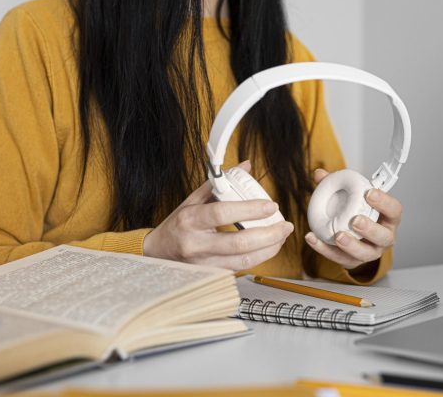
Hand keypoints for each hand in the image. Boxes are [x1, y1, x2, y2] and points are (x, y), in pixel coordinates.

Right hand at [143, 161, 294, 270]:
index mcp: (189, 220)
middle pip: (238, 244)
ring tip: (282, 236)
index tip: (271, 206)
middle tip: (285, 225)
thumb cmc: (178, 224)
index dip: (249, 210)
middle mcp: (195, 244)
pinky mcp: (211, 275)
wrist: (157, 253)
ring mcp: (203, 263)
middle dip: (268, 235)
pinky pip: (240, 268)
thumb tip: (246, 167)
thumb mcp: (192, 200)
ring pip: (243, 261)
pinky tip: (268, 247)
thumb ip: (220, 184)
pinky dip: (258, 258)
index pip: (222, 214)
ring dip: (268, 249)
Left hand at [304, 168, 401, 269]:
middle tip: (356, 221)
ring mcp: (370, 251)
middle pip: (384, 237)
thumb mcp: (352, 196)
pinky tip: (313, 239)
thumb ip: (337, 183)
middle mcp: (384, 237)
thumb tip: (319, 174)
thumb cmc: (357, 211)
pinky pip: (340, 258)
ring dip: (352, 245)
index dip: (384, 202)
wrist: (352, 233)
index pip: (394, 210)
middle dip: (370, 229)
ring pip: (365, 253)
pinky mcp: (353, 261)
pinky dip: (325, 249)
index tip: (369, 193)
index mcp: (388, 218)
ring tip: (338, 236)